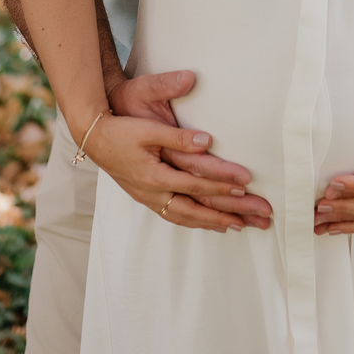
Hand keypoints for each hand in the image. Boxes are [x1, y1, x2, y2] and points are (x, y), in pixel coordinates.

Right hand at [108, 69, 271, 229]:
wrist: (93, 137)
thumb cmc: (120, 128)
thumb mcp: (148, 127)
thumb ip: (178, 135)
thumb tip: (208, 140)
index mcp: (155, 175)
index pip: (198, 182)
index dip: (223, 182)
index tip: (248, 183)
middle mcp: (155, 193)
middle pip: (199, 208)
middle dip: (232, 212)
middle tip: (260, 215)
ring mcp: (151, 198)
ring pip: (189, 217)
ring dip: (217, 221)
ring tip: (242, 225)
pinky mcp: (148, 197)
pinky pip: (177, 216)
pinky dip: (197, 222)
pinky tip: (211, 223)